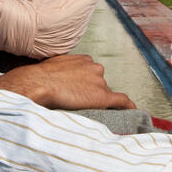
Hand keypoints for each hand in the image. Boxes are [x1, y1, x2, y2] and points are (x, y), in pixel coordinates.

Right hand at [0, 55, 134, 110]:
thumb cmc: (40, 77)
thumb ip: (63, 70)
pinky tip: (133, 111)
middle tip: (76, 101)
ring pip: (104, 94)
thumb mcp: (53, 65)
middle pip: (99, 83)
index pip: (91, 73)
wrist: (39, 83)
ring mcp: (100, 82)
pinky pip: (121, 101)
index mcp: (85, 60)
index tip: (80, 90)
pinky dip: (128, 106)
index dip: (86, 83)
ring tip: (81, 108)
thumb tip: (58, 78)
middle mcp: (96, 68)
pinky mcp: (102, 96)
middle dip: (91, 92)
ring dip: (96, 101)